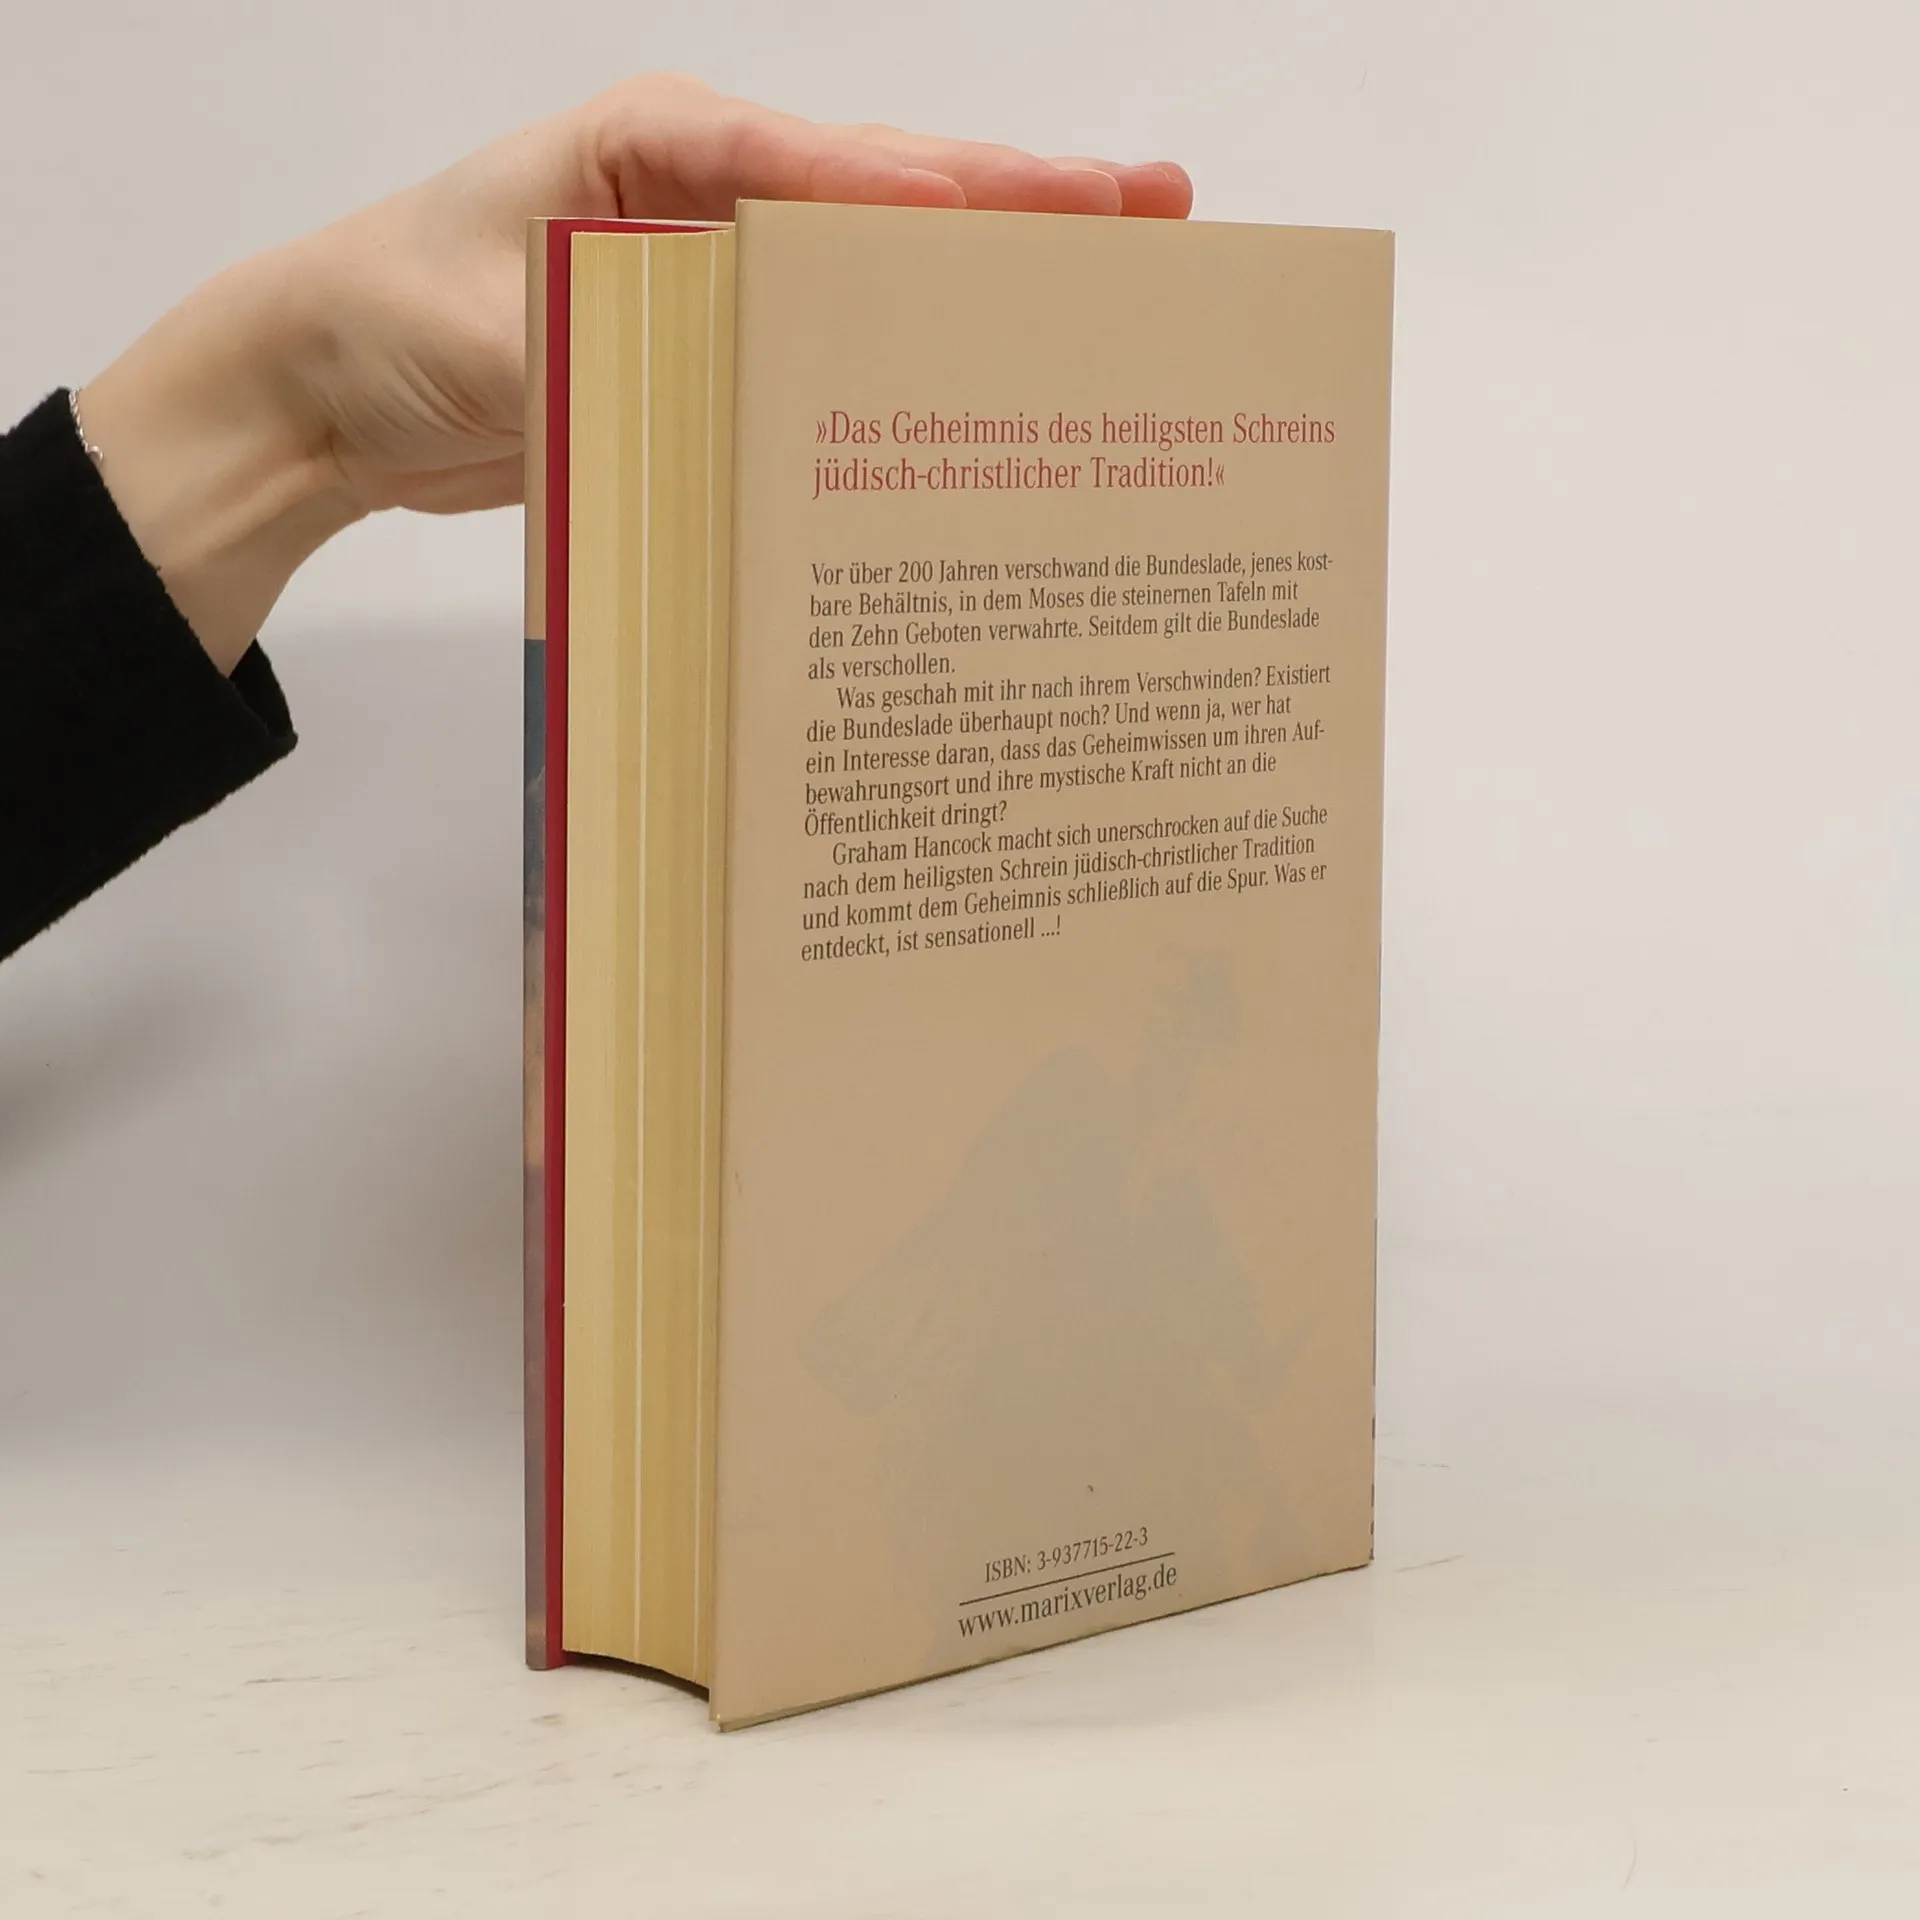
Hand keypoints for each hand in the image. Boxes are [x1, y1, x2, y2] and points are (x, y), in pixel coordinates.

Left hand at [79, 76, 1192, 671]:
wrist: (333, 395)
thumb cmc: (397, 321)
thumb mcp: (513, 315)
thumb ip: (642, 314)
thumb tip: (784, 338)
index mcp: (664, 144)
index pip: (828, 163)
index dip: (939, 193)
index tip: (1040, 214)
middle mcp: (709, 191)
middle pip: (892, 193)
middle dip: (1023, 204)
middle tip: (1154, 208)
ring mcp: (720, 267)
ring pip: (884, 265)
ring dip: (993, 275)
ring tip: (1116, 277)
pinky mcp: (716, 348)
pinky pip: (834, 346)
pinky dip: (915, 354)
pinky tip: (989, 378)